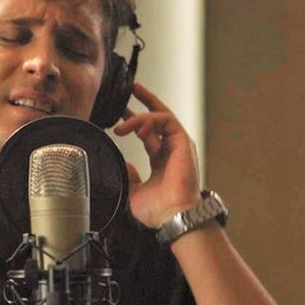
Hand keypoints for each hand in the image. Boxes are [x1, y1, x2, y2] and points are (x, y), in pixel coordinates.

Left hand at [113, 83, 200, 228]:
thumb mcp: (134, 191)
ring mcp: (178, 144)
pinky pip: (165, 120)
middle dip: (145, 100)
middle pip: (158, 117)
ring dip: (138, 117)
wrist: (172, 215)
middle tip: (131, 90)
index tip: (122, 112)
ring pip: (159, 116)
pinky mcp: (182, 140)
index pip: (149, 134)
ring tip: (121, 123)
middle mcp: (171, 149)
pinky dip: (149, 120)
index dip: (135, 122)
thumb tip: (125, 165)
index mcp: (161, 161)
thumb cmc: (157, 209)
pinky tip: (136, 129)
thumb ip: (130, 176)